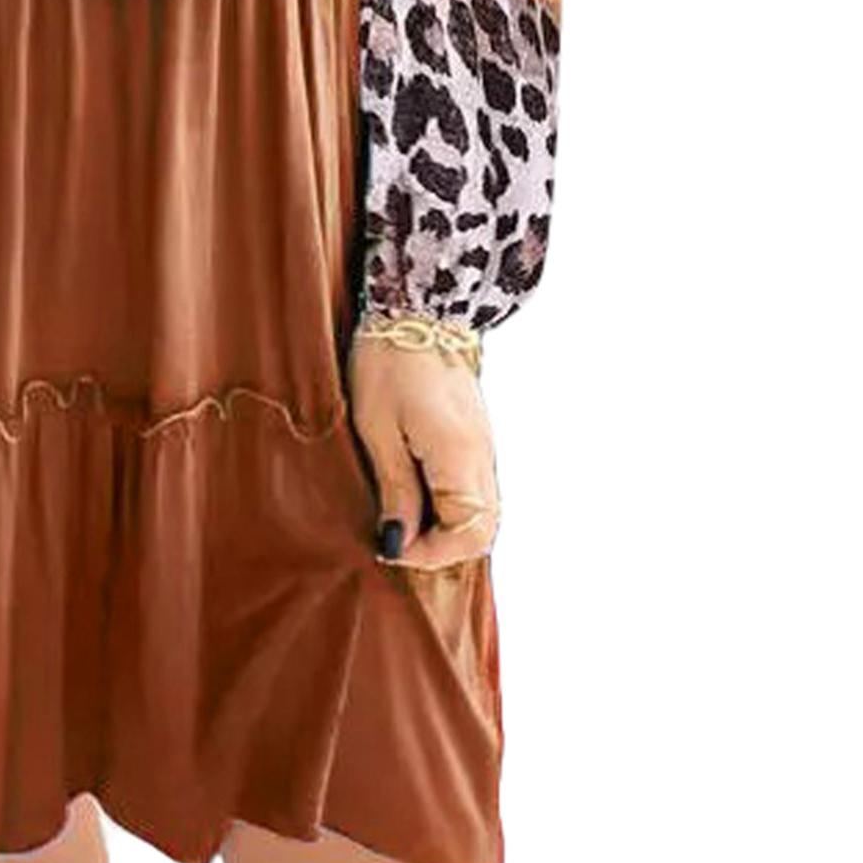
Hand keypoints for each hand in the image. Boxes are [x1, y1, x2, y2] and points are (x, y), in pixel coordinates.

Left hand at [347, 332, 500, 569]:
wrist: (416, 308)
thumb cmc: (387, 363)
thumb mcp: (378, 429)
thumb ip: (396, 490)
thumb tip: (399, 542)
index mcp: (460, 457)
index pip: (467, 534)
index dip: (429, 554)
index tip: (388, 547)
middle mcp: (483, 457)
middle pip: (483, 529)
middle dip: (442, 548)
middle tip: (395, 541)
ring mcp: (484, 446)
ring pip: (483, 511)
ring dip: (447, 528)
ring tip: (402, 522)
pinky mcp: (476, 435)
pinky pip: (475, 488)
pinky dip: (452, 505)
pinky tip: (417, 496)